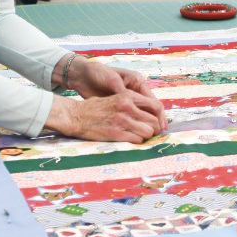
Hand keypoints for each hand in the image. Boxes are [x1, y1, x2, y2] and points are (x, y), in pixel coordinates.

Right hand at [47, 90, 164, 142]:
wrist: (76, 115)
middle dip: (155, 128)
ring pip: (148, 132)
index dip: (161, 117)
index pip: (155, 105)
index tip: (160, 124)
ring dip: (146, 136)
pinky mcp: (115, 133)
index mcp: (128, 96)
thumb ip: (132, 103)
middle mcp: (127, 106)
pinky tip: (132, 139)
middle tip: (151, 132)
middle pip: (154, 120)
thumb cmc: (95, 107)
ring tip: (141, 136)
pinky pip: (136, 139)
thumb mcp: (116, 98)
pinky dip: (137, 141)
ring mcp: (122, 120)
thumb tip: (149, 114)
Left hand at [68, 59, 166, 130]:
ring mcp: (128, 98)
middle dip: (156, 121)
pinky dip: (136, 123)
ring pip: (142, 113)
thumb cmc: (99, 73)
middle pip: (151, 108)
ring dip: (147, 124)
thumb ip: (122, 92)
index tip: (160, 127)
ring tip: (150, 136)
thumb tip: (131, 106)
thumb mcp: (112, 81)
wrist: (84, 75)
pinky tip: (136, 132)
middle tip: (157, 134)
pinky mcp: (120, 105)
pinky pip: (131, 116)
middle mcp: (135, 90)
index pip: (153, 101)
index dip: (158, 115)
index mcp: (137, 82)